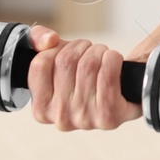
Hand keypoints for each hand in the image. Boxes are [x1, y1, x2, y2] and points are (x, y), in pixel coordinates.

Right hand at [26, 25, 142, 130]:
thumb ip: (37, 40)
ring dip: (99, 51)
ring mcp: (84, 119)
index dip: (57, 48)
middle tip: (89, 50)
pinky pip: (108, 75)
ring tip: (102, 56)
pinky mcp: (108, 115)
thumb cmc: (83, 78)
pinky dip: (112, 59)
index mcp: (41, 108)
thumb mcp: (54, 59)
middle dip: (81, 47)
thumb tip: (49, 40)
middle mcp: (60, 118)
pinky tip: (113, 61)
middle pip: (66, 61)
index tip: (68, 50)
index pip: (40, 65)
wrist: (122, 96)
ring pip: (88, 65)